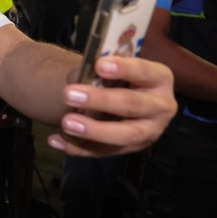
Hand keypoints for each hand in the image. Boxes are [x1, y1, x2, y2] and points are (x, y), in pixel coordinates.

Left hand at [46, 55, 175, 156]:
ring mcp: (149, 131)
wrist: (116, 96)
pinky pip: (105, 152)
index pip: (144, 71)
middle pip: (132, 105)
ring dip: (93, 131)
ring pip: (125, 135)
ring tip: (66, 122)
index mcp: (158, 78)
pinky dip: (78, 148)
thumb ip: (97, 72)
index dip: (124, 68)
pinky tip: (57, 140)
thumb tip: (79, 81)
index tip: (99, 65)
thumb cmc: (114, 78)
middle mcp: (161, 106)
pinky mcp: (132, 149)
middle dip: (100, 100)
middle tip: (69, 94)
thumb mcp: (109, 69)